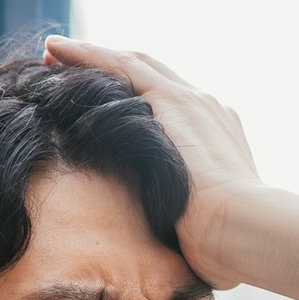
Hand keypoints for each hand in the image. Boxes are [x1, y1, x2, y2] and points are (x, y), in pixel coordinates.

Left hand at [41, 35, 262, 289]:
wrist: (246, 230)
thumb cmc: (229, 249)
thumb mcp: (205, 231)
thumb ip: (186, 223)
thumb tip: (173, 248)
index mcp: (216, 138)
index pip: (169, 110)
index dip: (133, 104)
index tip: (103, 108)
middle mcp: (205, 110)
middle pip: (148, 78)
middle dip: (108, 70)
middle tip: (66, 68)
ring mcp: (190, 101)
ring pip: (131, 65)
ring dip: (89, 57)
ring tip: (52, 53)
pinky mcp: (170, 99)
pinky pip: (119, 65)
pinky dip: (86, 55)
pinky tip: (56, 51)